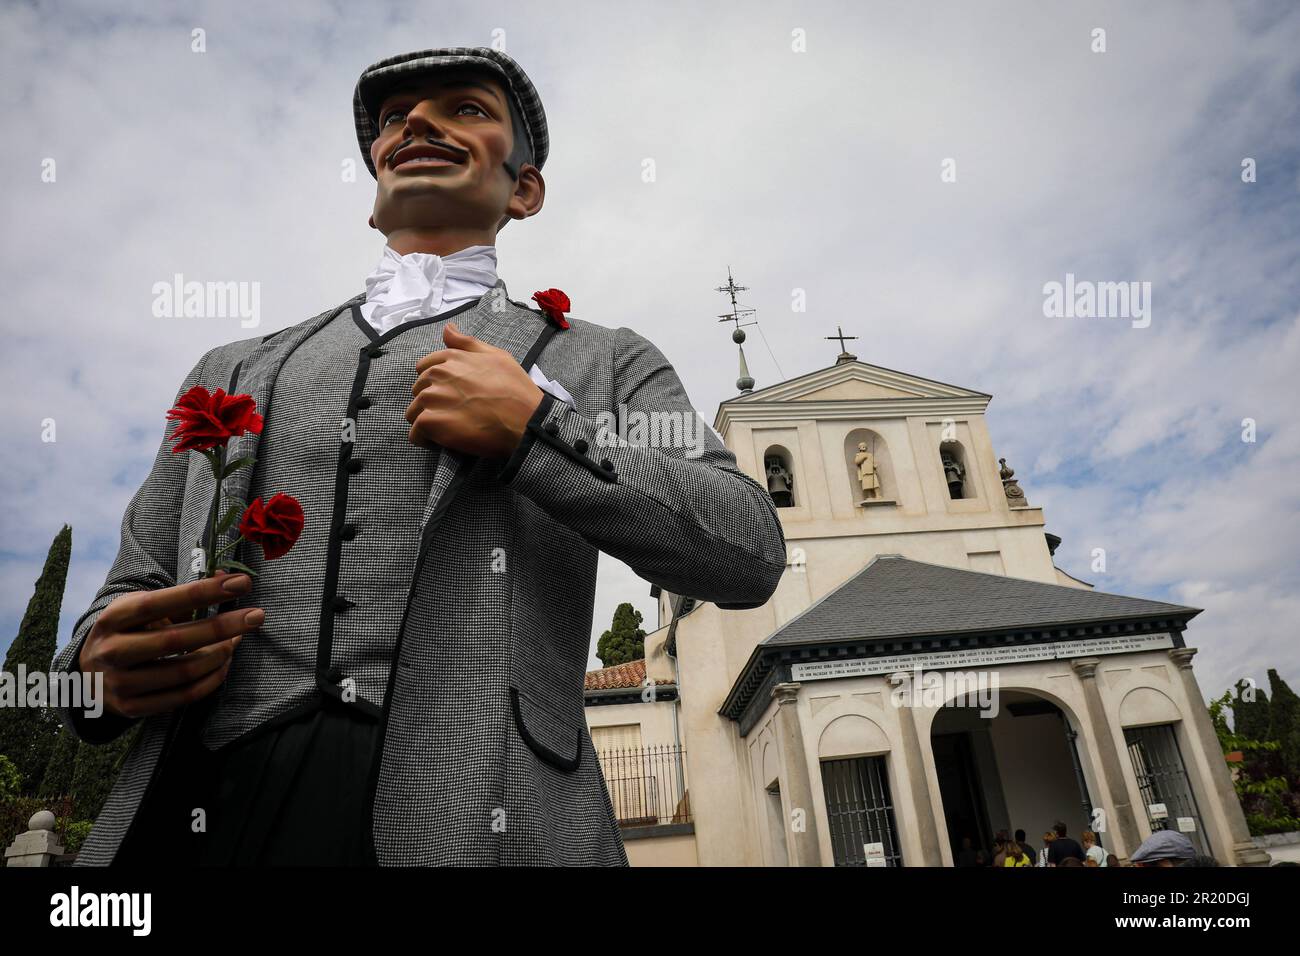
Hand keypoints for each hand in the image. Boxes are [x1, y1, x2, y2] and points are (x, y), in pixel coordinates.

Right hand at [78, 571, 262, 719]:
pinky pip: (184, 696)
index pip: (162, 602)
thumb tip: (229, 580)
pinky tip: (224, 664)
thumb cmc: (126, 633)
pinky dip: (212, 679)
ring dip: (221, 655)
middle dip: (224, 626)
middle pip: (177, 640)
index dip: (203, 592)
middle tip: (257, 616)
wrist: (86, 677)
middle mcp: (112, 651)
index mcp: (114, 618)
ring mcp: (120, 684)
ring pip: (185, 671)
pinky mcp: (131, 708)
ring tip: (237, 641)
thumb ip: (181, 598)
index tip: (241, 584)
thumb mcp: (139, 609)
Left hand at [405, 322, 543, 458]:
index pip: (424, 369)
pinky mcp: (431, 422)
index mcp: (451, 358)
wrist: (525, 421)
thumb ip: (467, 343)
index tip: (452, 396)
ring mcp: (432, 398)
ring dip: (427, 422)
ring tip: (450, 430)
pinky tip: (444, 442)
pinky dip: (426, 440)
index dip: (436, 384)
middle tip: (455, 415)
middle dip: (431, 403)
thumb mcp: (497, 356)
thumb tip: (447, 329)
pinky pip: (416, 434)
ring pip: (414, 412)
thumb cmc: (516, 390)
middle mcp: (437, 375)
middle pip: (418, 391)